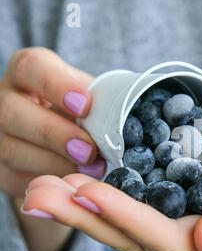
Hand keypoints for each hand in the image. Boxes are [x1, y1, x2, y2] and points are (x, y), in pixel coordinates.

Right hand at [1, 47, 105, 250]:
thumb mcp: (91, 99)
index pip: (32, 67)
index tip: (85, 105)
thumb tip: (139, 111)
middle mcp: (4, 100)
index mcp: (28, 72)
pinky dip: (50, 182)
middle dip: (54, 133)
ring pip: (12, 150)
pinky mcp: (0, 170)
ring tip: (91, 170)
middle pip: (12, 112)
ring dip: (55, 163)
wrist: (60, 143)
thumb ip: (103, 100)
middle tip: (89, 151)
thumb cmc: (81, 114)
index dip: (56, 85)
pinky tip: (74, 182)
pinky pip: (18, 179)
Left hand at [22, 114, 201, 250]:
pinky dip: (111, 196)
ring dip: (89, 210)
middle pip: (141, 240)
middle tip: (40, 193)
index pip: (172, 240)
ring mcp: (197, 223)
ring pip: (135, 227)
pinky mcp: (189, 201)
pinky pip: (144, 206)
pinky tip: (81, 181)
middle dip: (90, 218)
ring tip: (46, 188)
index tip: (87, 191)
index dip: (128, 219)